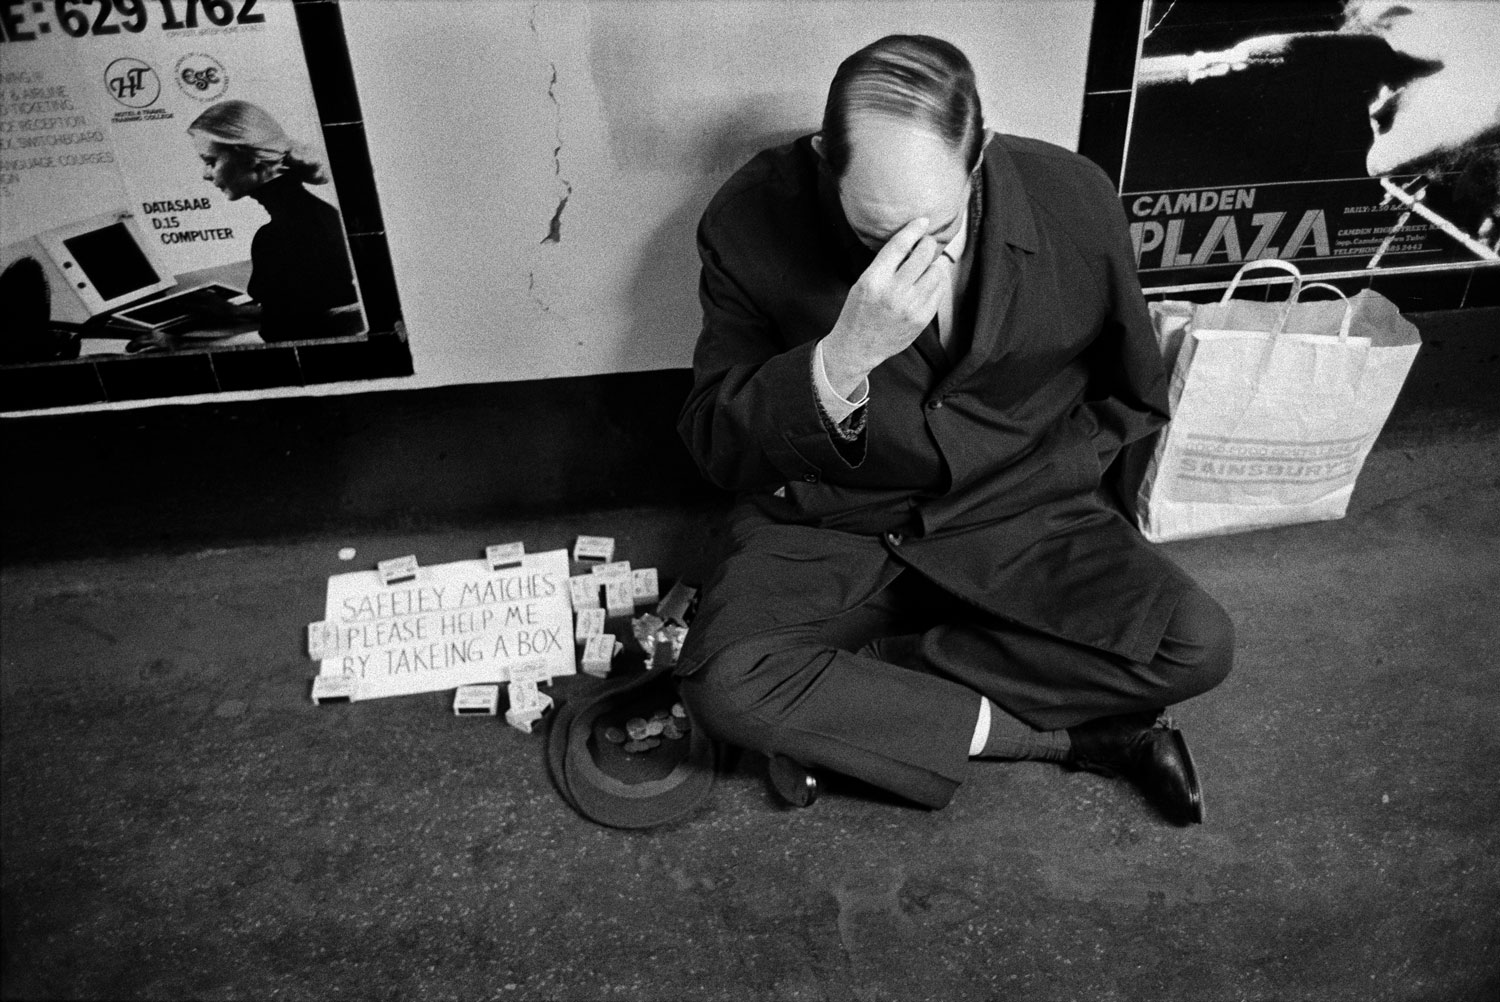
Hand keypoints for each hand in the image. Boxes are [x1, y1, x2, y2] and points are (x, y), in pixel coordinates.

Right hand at [821, 218, 947, 395]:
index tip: (923, 221)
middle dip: (927, 244)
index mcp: (874, 279)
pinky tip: (929, 281)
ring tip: (927, 264)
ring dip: (933, 264)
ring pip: (935, 272)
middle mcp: (894, 292)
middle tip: (926, 243)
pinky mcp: (921, 318)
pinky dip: (936, 282)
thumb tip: (910, 242)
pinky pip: (939, 291)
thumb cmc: (858, 311)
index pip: (899, 246)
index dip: (914, 229)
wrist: (858, 346)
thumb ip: (884, 265)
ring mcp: (910, 306)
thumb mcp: (862, 283)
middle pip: (922, 255)